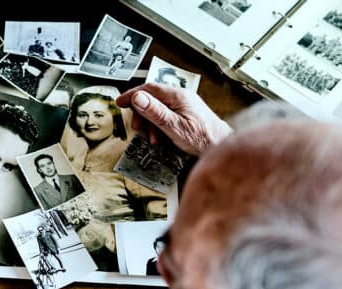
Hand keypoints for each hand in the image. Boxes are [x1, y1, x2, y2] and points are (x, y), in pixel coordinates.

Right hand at [116, 83, 231, 155]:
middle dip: (141, 113)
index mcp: (178, 96)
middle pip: (152, 98)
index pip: (149, 89)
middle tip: (137, 127)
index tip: (120, 102)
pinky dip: (159, 124)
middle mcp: (181, 97)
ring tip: (152, 137)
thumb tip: (138, 97)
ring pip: (158, 107)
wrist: (221, 146)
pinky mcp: (186, 112)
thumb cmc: (203, 139)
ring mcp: (184, 104)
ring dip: (150, 122)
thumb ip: (155, 112)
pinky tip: (161, 137)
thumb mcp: (174, 127)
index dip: (132, 95)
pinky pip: (166, 114)